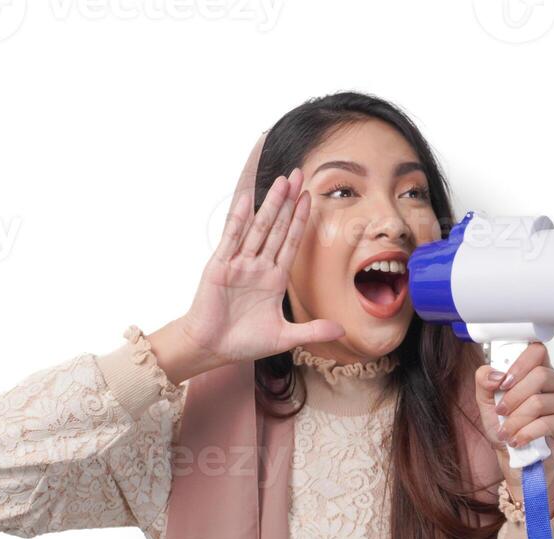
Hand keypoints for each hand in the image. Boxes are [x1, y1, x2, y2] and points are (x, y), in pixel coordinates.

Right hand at [149, 133, 344, 383]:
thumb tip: (342, 331)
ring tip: (282, 180)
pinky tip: (249, 198)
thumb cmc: (243, 343)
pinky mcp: (220, 265)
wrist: (210, 349)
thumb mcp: (284, 337)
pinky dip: (240, 218)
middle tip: (299, 174)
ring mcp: (239, 263)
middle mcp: (258, 266)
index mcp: (273, 279)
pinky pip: (232, 237)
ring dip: (270, 203)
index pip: (291, 242)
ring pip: (258, 227)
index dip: (300, 220)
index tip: (310, 198)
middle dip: (288, 201)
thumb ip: (312, 331)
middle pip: (277, 227)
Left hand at [474, 342, 553, 514]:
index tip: (503, 382)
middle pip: (540, 374)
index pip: (537, 351)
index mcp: (539, 372)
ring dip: (516, 420)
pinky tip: (518, 440)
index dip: (519, 364)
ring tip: (507, 432)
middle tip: (501, 412)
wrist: (518, 463)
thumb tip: (494, 374)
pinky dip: (526, 433)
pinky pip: (547, 423)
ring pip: (540, 401)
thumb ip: (485, 383)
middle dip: (513, 397)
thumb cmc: (508, 431)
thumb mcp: (488, 404)